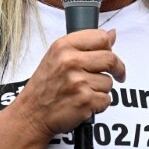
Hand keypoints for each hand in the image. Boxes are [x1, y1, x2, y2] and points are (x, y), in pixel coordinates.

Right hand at [10, 28, 125, 140]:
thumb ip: (84, 45)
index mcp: (63, 46)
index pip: (100, 37)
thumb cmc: (44, 86)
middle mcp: (70, 61)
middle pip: (110, 59)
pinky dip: (99, 104)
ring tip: (85, 91)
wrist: (31, 114)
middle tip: (117, 74)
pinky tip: (85, 102)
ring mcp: (78, 81)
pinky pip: (106, 99)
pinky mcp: (85, 100)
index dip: (109, 47)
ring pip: (109, 82)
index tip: (110, 54)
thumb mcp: (57, 56)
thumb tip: (112, 34)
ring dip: (102, 89)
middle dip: (117, 69)